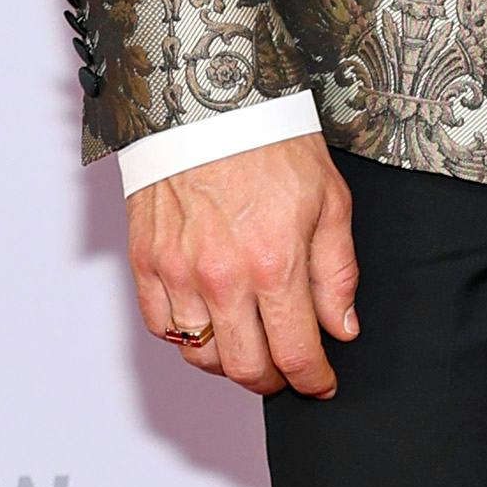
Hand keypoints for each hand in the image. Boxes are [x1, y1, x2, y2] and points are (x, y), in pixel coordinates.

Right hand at [128, 135, 359, 400]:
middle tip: (288, 370)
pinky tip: (210, 322)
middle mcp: (222, 277)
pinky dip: (187, 337)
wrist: (207, 103)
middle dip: (275, 381)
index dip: (313, 380)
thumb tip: (340, 329)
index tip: (321, 383)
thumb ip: (336, 274)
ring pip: (200, 355)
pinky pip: (162, 326)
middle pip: (246, 367)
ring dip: (229, 363)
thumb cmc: (270, 143)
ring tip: (250, 346)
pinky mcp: (146, 261)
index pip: (295, 354)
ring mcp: (178, 272)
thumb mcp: (329, 202)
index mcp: (274, 264)